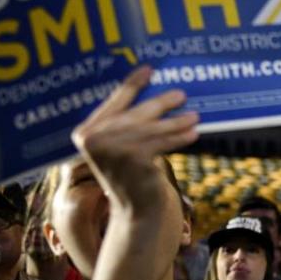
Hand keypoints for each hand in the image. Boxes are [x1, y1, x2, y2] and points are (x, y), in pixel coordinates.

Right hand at [71, 66, 198, 214]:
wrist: (135, 210)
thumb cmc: (132, 176)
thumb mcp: (121, 148)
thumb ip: (127, 125)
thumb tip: (156, 95)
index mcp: (85, 132)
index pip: (113, 101)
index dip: (132, 84)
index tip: (148, 69)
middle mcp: (94, 140)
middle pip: (133, 113)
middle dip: (160, 102)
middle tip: (181, 94)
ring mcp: (112, 149)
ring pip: (150, 128)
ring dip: (175, 121)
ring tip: (195, 116)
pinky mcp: (133, 159)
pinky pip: (160, 143)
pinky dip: (178, 137)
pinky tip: (193, 133)